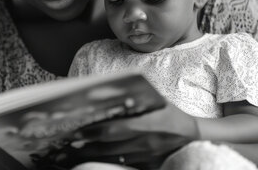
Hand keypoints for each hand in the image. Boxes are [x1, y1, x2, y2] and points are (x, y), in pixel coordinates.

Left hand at [51, 102, 198, 168]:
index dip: (95, 132)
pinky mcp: (146, 166)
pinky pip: (121, 166)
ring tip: (67, 157)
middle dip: (85, 148)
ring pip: (112, 159)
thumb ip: (136, 100)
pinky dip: (102, 164)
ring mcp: (146, 157)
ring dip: (89, 158)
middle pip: (110, 147)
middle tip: (63, 148)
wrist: (194, 137)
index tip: (76, 133)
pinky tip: (86, 163)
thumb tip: (111, 94)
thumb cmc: (171, 114)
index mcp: (150, 124)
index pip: (117, 129)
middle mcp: (147, 143)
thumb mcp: (157, 102)